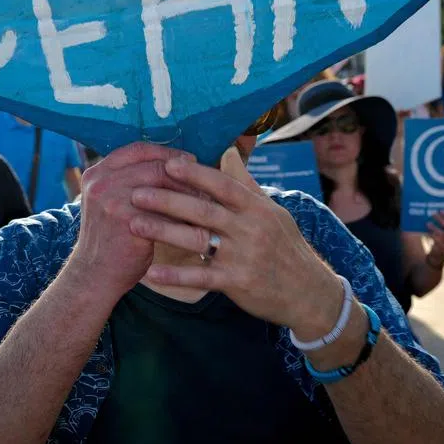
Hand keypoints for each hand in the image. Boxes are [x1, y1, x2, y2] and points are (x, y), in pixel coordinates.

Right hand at [67, 143, 196, 300]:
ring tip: (206, 200)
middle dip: (183, 173)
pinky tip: (198, 221)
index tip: (188, 160)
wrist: (94, 275)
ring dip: (188, 192)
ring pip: (163, 187)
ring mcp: (112, 201)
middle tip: (204, 182)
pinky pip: (166, 213)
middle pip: (154, 166)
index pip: (138, 150)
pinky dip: (185, 216)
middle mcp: (101, 182)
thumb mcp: (109, 201)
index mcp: (97, 173)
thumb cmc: (110, 238)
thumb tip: (172, 164)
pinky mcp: (128, 221)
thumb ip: (129, 181)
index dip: (166, 153)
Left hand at [130, 147, 341, 335]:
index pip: (223, 186)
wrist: (308, 292)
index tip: (168, 164)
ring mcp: (244, 257)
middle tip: (137, 192)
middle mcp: (250, 229)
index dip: (196, 174)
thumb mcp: (272, 211)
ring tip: (135, 224)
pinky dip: (176, 275)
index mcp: (257, 208)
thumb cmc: (286, 247)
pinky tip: (152, 271)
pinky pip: (201, 277)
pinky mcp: (238, 283)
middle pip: (204, 211)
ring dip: (164, 232)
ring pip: (198, 241)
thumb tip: (227, 152)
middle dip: (168, 200)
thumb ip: (245, 183)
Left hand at [427, 212, 443, 258]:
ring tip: (428, 223)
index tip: (441, 211)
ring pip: (442, 234)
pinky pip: (436, 240)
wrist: (439, 255)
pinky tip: (428, 232)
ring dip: (434, 227)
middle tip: (433, 214)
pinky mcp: (442, 249)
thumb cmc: (442, 240)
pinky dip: (432, 235)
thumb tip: (438, 212)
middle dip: (441, 220)